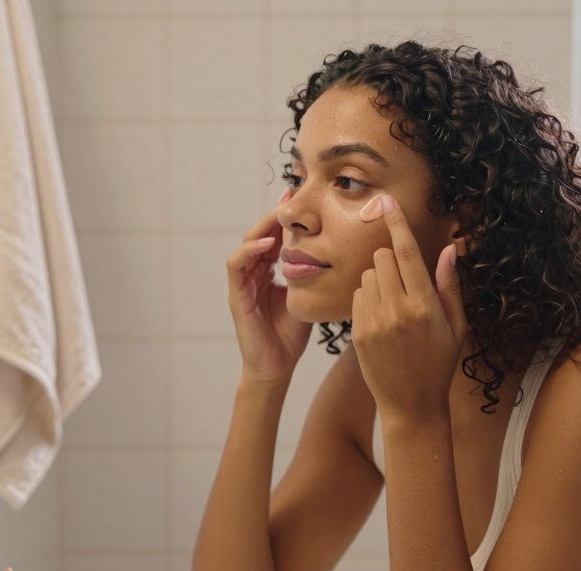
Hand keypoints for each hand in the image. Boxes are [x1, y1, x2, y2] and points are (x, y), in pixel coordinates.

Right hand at [226, 189, 313, 383]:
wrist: (277, 366)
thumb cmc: (292, 335)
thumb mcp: (309, 296)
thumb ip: (316, 276)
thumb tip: (343, 254)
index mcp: (269, 272)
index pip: (276, 237)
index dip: (287, 218)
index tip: (303, 198)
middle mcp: (254, 274)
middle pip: (260, 234)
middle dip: (274, 213)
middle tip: (291, 194)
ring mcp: (243, 284)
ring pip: (247, 244)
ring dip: (263, 226)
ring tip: (281, 214)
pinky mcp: (237, 296)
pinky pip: (237, 265)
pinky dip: (250, 251)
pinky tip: (269, 243)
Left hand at [351, 193, 467, 422]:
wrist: (411, 405)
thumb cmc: (439, 364)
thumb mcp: (457, 326)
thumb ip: (450, 285)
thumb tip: (450, 248)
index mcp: (425, 305)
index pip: (408, 252)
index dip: (396, 223)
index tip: (386, 201)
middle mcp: (397, 309)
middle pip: (383, 258)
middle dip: (392, 260)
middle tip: (405, 281)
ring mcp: (374, 321)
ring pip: (368, 275)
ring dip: (380, 280)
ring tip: (395, 305)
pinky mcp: (357, 332)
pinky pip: (357, 296)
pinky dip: (368, 298)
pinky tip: (382, 319)